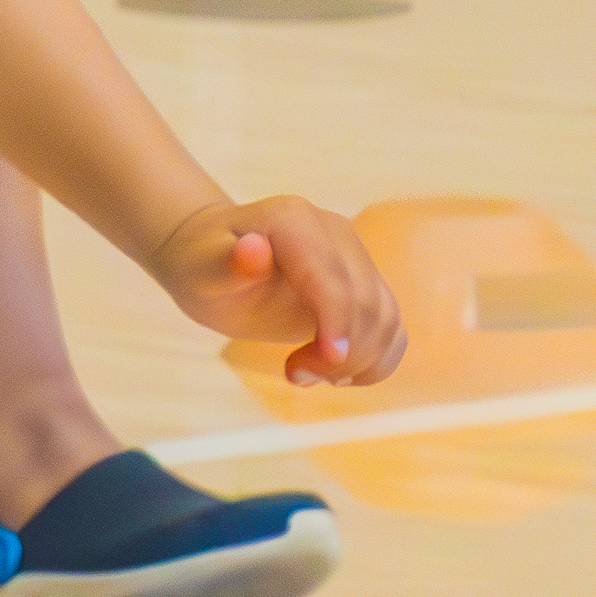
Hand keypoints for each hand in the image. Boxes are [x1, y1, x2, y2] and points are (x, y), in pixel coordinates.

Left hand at [159, 192, 403, 387]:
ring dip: (361, 360)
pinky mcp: (365, 284)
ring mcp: (355, 257)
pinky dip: (377, 359)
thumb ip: (229, 264)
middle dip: (342, 353)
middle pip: (367, 303)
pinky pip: (392, 327)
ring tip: (309, 373)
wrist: (218, 257)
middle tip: (294, 375)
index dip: (338, 325)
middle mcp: (335, 232)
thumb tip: (253, 250)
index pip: (334, 279)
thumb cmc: (205, 264)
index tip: (328, 367)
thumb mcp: (203, 269)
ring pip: (387, 317)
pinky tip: (340, 374)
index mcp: (295, 221)